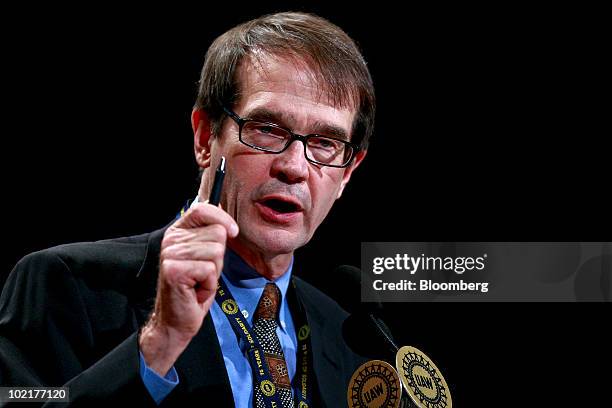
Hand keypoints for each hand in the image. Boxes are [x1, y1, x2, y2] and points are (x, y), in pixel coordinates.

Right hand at [139, 202, 238, 375]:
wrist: (176, 320)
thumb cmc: (193, 290)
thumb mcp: (206, 257)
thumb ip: (212, 237)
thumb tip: (229, 223)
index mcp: (178, 232)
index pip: (202, 208)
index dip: (222, 218)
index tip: (233, 232)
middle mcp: (171, 240)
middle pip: (217, 233)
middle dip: (218, 258)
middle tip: (203, 273)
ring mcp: (170, 254)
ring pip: (216, 252)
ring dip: (214, 273)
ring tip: (199, 282)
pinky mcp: (174, 270)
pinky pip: (209, 269)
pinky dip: (209, 284)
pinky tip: (196, 290)